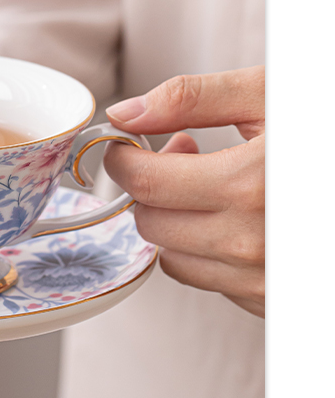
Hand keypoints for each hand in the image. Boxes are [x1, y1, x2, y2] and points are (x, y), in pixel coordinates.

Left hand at [103, 66, 264, 317]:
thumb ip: (191, 98)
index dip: (122, 159)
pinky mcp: (274, 302)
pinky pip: (210, 280)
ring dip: (175, 220)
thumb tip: (124, 112)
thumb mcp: (275, 96)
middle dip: (151, 187)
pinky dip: (206, 248)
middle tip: (181, 152)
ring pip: (173, 258)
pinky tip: (238, 215)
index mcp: (250, 185)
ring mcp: (266, 280)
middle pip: (151, 223)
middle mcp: (254, 243)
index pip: (144, 182)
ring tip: (212, 181)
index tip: (125, 145)